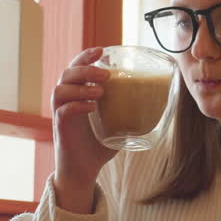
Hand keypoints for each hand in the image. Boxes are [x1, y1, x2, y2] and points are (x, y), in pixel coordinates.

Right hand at [50, 47, 116, 213]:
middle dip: (85, 68)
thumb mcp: (118, 124)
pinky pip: (63, 110)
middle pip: (67, 73)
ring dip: (81, 86)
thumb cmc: (99, 145)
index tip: (102, 50)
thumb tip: (160, 102)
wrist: (84, 170)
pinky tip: (92, 108)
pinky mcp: (60, 128)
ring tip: (100, 92)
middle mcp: (66, 100)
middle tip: (106, 74)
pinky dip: (77, 105)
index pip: (76, 67)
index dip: (86, 56)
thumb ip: (130, 110)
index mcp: (78, 93)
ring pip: (60, 89)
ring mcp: (61, 113)